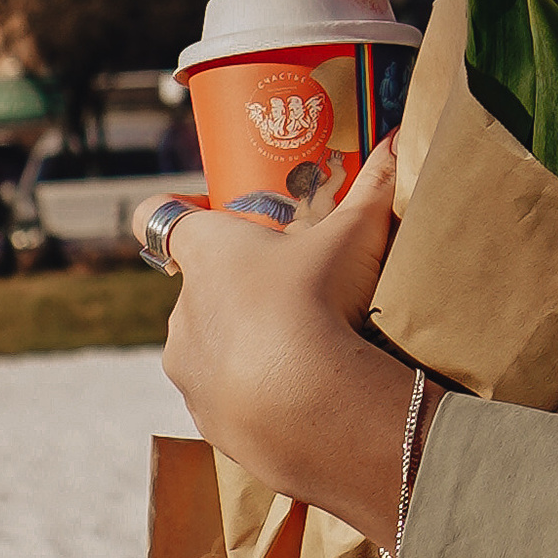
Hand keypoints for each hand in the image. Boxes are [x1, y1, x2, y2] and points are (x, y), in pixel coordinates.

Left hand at [135, 138, 415, 546]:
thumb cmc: (317, 300)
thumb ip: (376, 184)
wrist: (308, 406)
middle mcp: (181, 309)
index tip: (207, 216)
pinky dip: (256, 398)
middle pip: (200, 287)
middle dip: (241, 289)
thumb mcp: (357, 235)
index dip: (177, 212)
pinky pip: (228, 401)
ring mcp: (189, 370)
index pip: (157, 217)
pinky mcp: (207, 423)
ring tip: (305, 354)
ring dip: (246, 348)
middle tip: (294, 292)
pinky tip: (301, 399)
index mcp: (206, 253)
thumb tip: (400, 135)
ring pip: (210, 348)